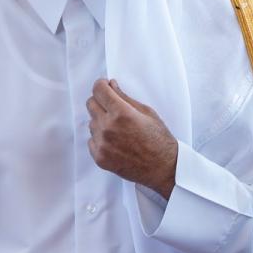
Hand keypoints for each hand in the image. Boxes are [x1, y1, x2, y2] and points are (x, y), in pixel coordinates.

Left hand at [86, 79, 177, 197]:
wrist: (162, 167)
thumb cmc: (159, 139)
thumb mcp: (147, 112)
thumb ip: (125, 98)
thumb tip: (111, 86)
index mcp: (121, 113)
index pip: (98, 90)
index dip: (101, 85)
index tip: (105, 86)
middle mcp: (108, 127)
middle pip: (91, 104)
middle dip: (101, 101)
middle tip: (113, 106)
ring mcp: (102, 144)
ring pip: (91, 122)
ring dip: (101, 121)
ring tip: (119, 129)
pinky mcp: (99, 157)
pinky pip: (91, 140)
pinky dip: (100, 138)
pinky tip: (116, 141)